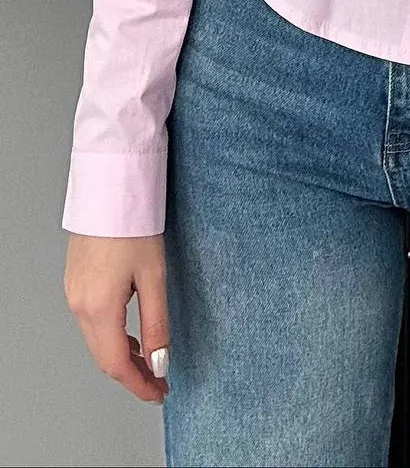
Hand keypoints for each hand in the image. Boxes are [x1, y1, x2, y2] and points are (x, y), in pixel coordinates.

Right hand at [64, 233, 170, 403]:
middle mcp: (80, 305)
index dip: (139, 384)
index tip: (159, 394)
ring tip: (149, 361)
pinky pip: (91, 323)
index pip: (117, 364)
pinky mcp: (75, 283)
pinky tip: (129, 335)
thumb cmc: (133, 226)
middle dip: (131, 375)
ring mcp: (74, 294)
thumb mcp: (154, 277)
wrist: (111, 191)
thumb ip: (156, 323)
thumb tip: (159, 361)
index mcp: (99, 307)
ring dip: (121, 356)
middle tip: (158, 383)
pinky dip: (111, 336)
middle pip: (104, 357)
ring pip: (96, 341)